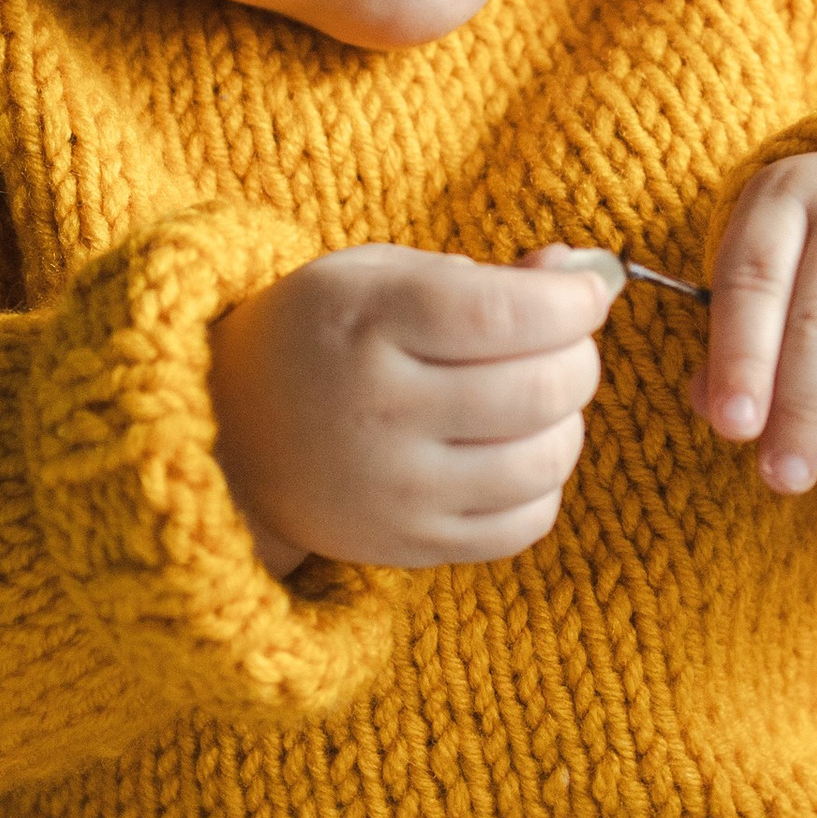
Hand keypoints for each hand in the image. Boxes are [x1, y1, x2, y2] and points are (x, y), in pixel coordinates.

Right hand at [210, 246, 613, 573]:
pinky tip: (517, 452)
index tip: (586, 290)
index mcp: (368, 322)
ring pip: (545, 459)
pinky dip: (544, 483)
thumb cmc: (320, 338)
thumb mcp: (378, 276)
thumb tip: (580, 273)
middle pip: (540, 388)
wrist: (229, 437)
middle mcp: (380, 410)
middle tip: (565, 342)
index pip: (506, 313)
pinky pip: (525, 523)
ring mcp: (397, 488)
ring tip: (541, 397)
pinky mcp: (410, 544)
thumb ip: (482, 273)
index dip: (573, 300)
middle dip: (579, 355)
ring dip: (568, 420)